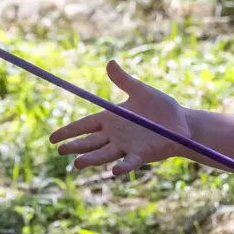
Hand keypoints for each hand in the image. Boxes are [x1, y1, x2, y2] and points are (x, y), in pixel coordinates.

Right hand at [48, 61, 189, 175]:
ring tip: (76, 164)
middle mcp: (115, 135)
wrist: (182, 123)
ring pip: (104, 154)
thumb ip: (124, 80)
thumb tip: (110, 62)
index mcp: (110, 119)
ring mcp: (127, 146)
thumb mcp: (140, 91)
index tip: (52, 138)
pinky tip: (115, 170)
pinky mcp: (141, 155)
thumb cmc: (161, 107)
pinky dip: (123, 166)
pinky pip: (130, 161)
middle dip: (74, 146)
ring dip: (91, 159)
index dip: (68, 131)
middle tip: (59, 150)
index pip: (84, 126)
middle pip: (89, 142)